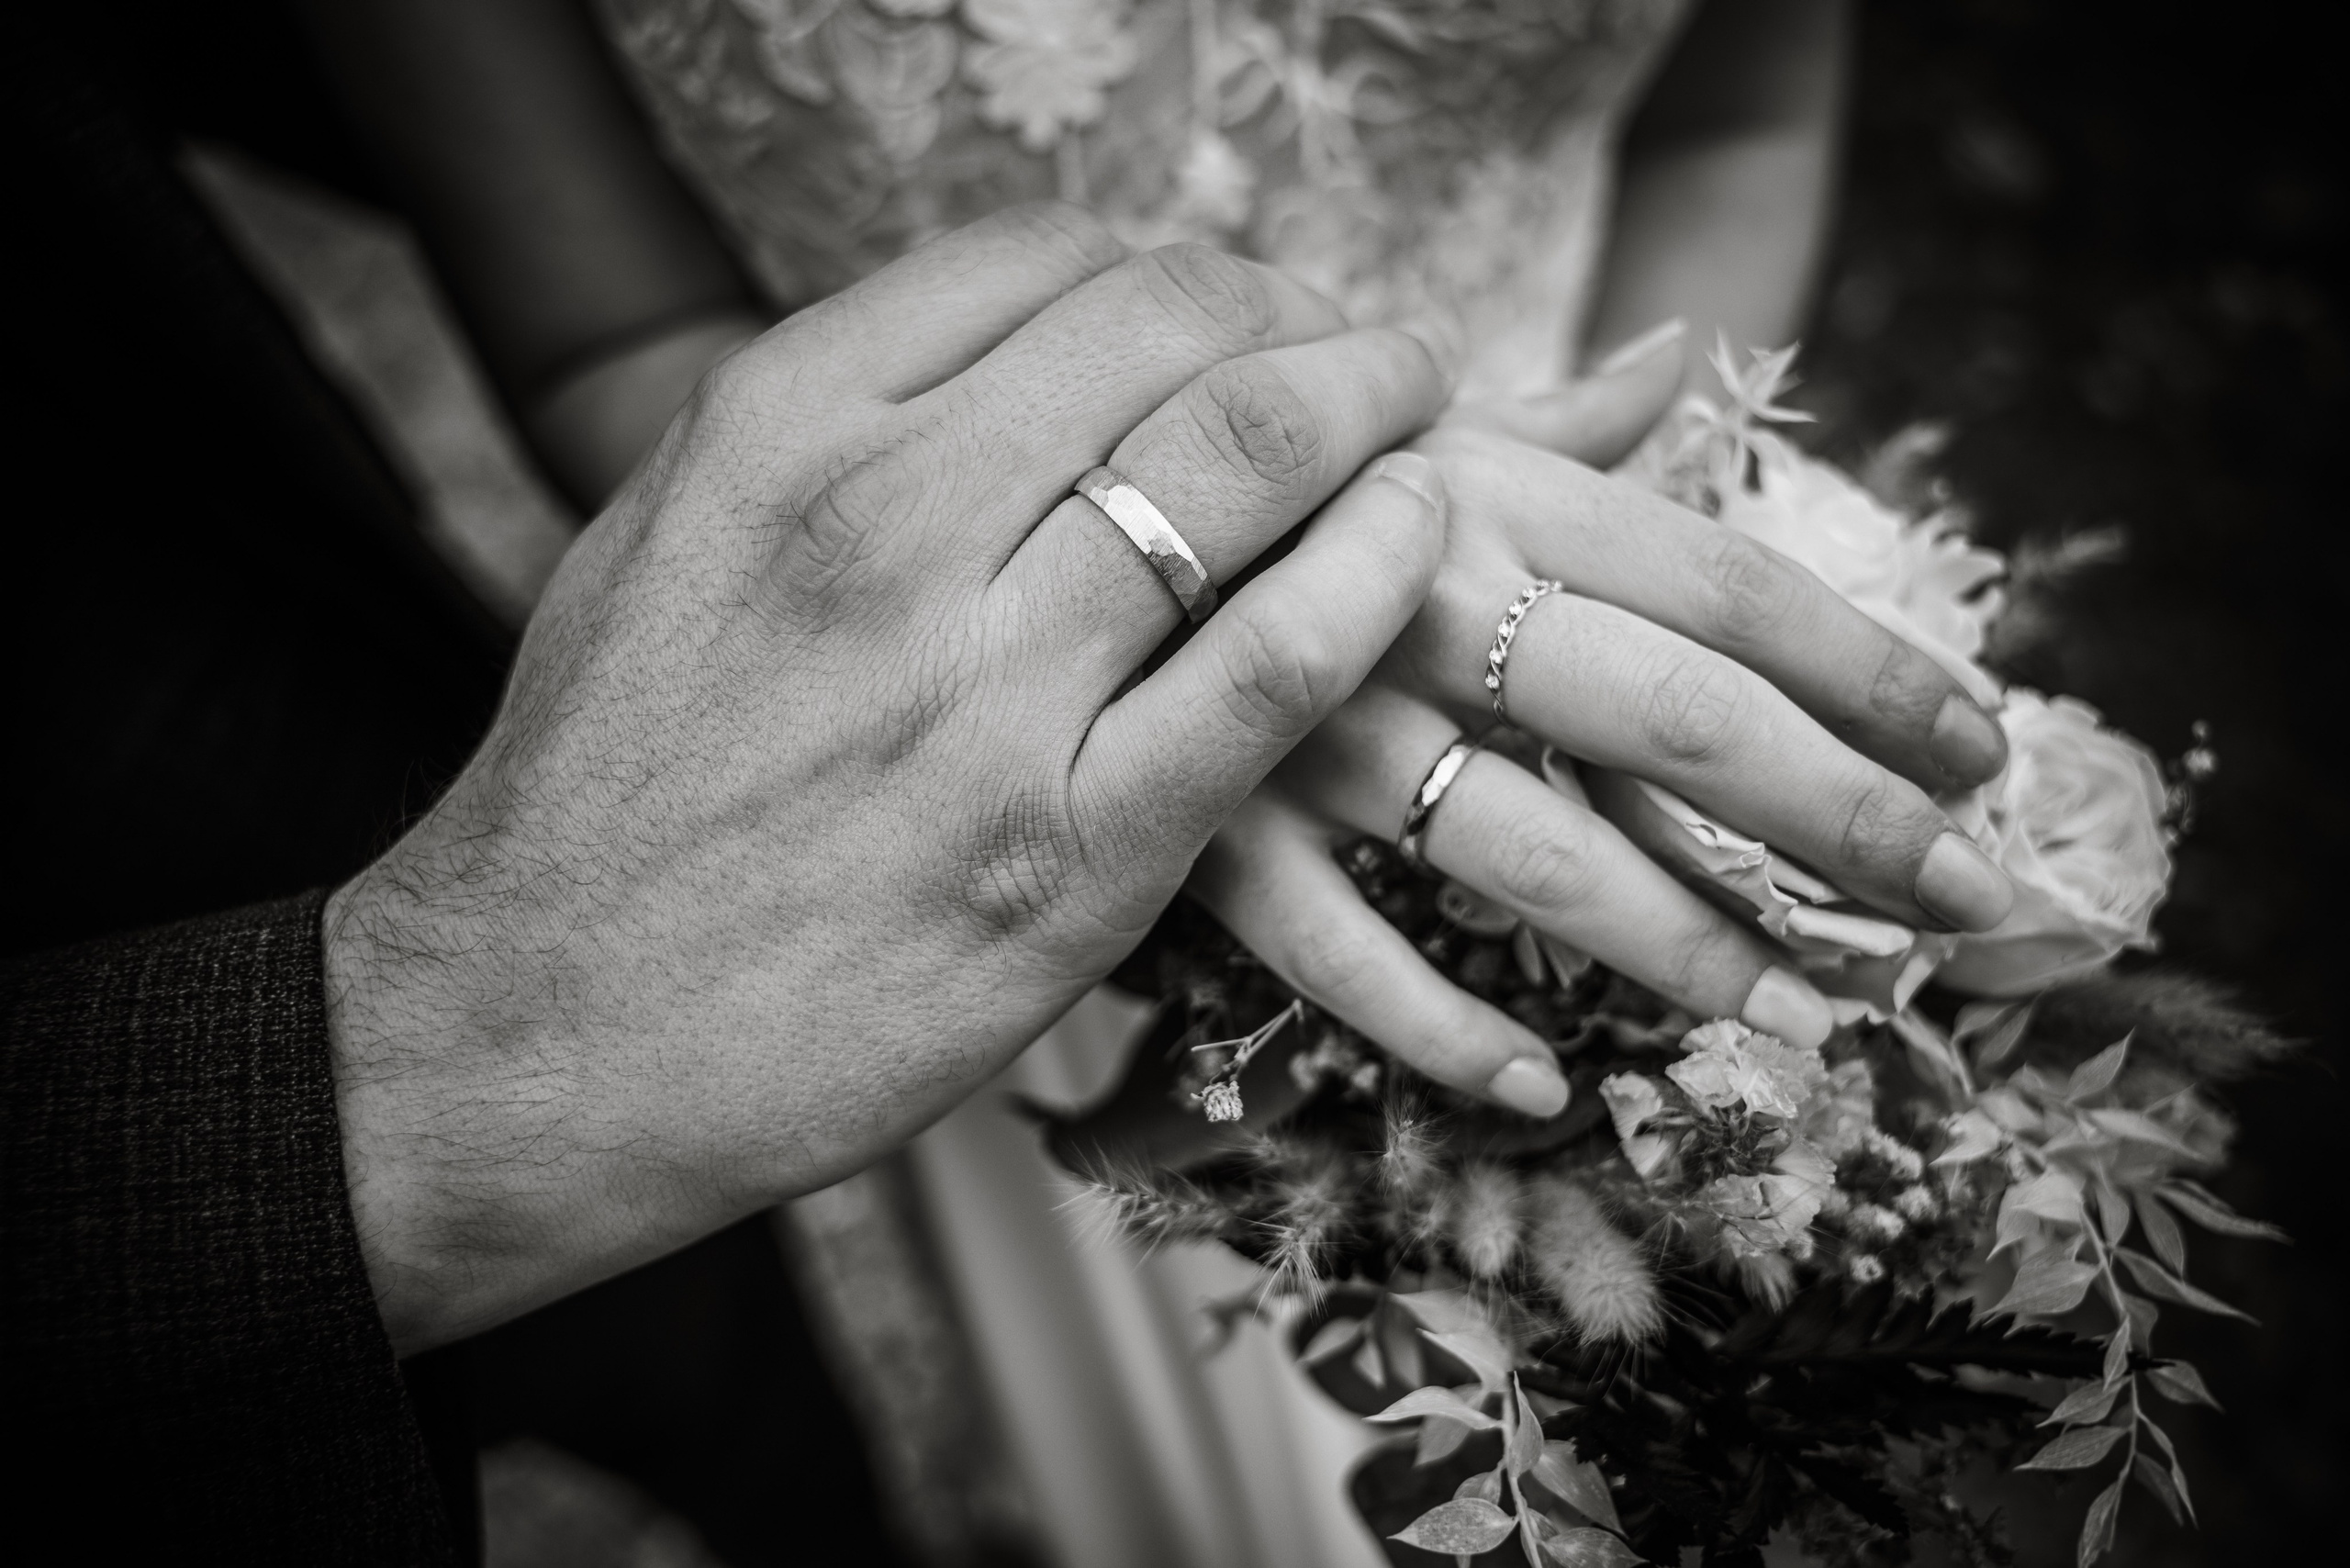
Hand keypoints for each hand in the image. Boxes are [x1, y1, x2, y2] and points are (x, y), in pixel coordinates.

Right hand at [324, 205, 1455, 1351]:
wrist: (544, 1033)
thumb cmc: (608, 788)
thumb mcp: (668, 535)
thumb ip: (833, 425)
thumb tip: (1009, 346)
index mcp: (774, 430)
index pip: (1045, 258)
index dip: (1180, 266)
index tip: (1231, 307)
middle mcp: (880, 527)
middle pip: (1171, 328)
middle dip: (1298, 313)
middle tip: (1355, 346)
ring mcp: (981, 693)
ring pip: (1245, 462)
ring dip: (1367, 408)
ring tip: (1411, 411)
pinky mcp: (1072, 852)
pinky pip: (1276, 664)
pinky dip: (1377, 573)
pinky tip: (1416, 531)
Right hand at [1187, 408, 2013, 1118]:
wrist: (1022, 507)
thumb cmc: (1251, 469)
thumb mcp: (1396, 418)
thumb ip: (1556, 417)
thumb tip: (1679, 352)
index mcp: (1489, 497)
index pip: (1726, 587)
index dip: (1872, 671)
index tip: (1981, 749)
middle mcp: (1421, 605)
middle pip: (1681, 721)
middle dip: (1845, 823)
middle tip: (1964, 908)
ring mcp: (1314, 727)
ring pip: (1535, 855)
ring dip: (1686, 948)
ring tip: (1801, 1015)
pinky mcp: (1212, 828)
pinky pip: (1341, 956)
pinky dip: (1443, 1031)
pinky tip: (1540, 1089)